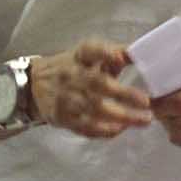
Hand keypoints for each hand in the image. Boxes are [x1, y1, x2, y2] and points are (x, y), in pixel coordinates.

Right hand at [29, 39, 152, 138]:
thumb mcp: (88, 56)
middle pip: (97, 83)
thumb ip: (114, 53)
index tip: (120, 57)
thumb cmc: (72, 68)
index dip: (105, 52)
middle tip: (146, 102)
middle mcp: (70, 75)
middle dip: (123, 93)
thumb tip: (139, 51)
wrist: (34, 86)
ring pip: (94, 108)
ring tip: (143, 120)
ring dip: (120, 116)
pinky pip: (84, 126)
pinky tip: (121, 130)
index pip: (90, 50)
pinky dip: (104, 130)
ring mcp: (64, 98)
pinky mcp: (61, 117)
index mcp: (79, 56)